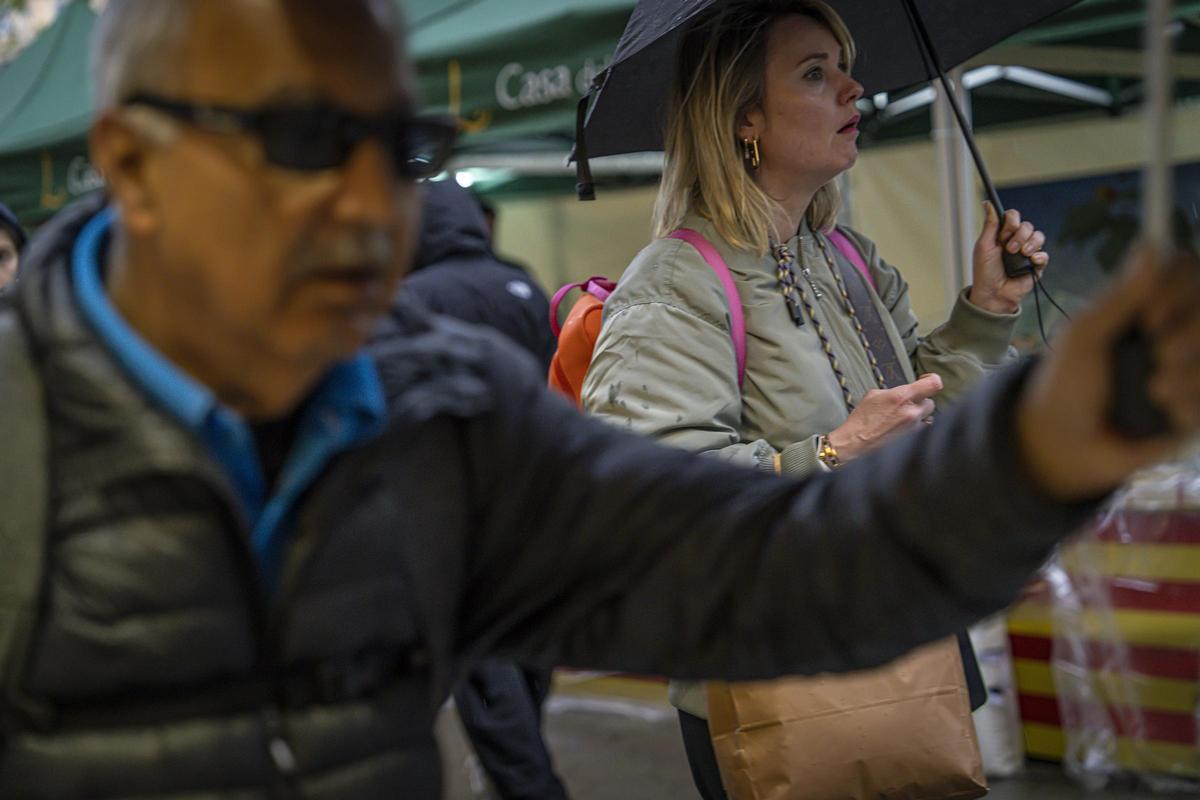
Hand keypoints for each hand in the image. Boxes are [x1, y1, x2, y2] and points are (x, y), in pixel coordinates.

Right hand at [828, 373, 942, 462]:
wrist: (855, 444)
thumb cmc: (861, 422)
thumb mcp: (873, 395)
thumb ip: (893, 391)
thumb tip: (904, 390)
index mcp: (901, 397)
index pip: (933, 384)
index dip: (932, 380)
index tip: (925, 381)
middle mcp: (911, 413)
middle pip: (930, 402)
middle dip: (920, 402)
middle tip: (907, 405)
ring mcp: (914, 428)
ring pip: (929, 418)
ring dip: (919, 416)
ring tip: (903, 419)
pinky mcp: (913, 440)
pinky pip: (922, 430)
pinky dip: (916, 428)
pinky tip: (903, 429)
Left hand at [968, 202, 1049, 314]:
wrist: (993, 294)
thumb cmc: (985, 272)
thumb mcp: (984, 246)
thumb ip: (989, 225)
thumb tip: (987, 202)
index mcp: (1003, 235)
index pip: (1013, 216)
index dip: (1011, 221)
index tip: (1004, 232)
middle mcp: (1016, 241)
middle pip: (1027, 225)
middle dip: (1019, 235)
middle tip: (1009, 249)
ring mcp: (1027, 252)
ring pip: (1038, 236)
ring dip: (1029, 243)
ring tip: (1021, 254)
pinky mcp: (1036, 265)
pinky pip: (1044, 253)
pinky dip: (1038, 255)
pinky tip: (1030, 260)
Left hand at [1017, 246, 1199, 500]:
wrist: (1064, 445)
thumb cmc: (1066, 385)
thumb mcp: (1086, 337)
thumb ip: (1121, 296)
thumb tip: (1152, 246)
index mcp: (1149, 307)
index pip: (1189, 273)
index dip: (1182, 287)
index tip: (1152, 313)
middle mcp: (1178, 332)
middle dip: (1191, 333)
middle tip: (1159, 353)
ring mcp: (1191, 369)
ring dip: (1189, 374)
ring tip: (1153, 391)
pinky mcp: (1198, 407)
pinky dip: (1190, 405)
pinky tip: (1164, 412)